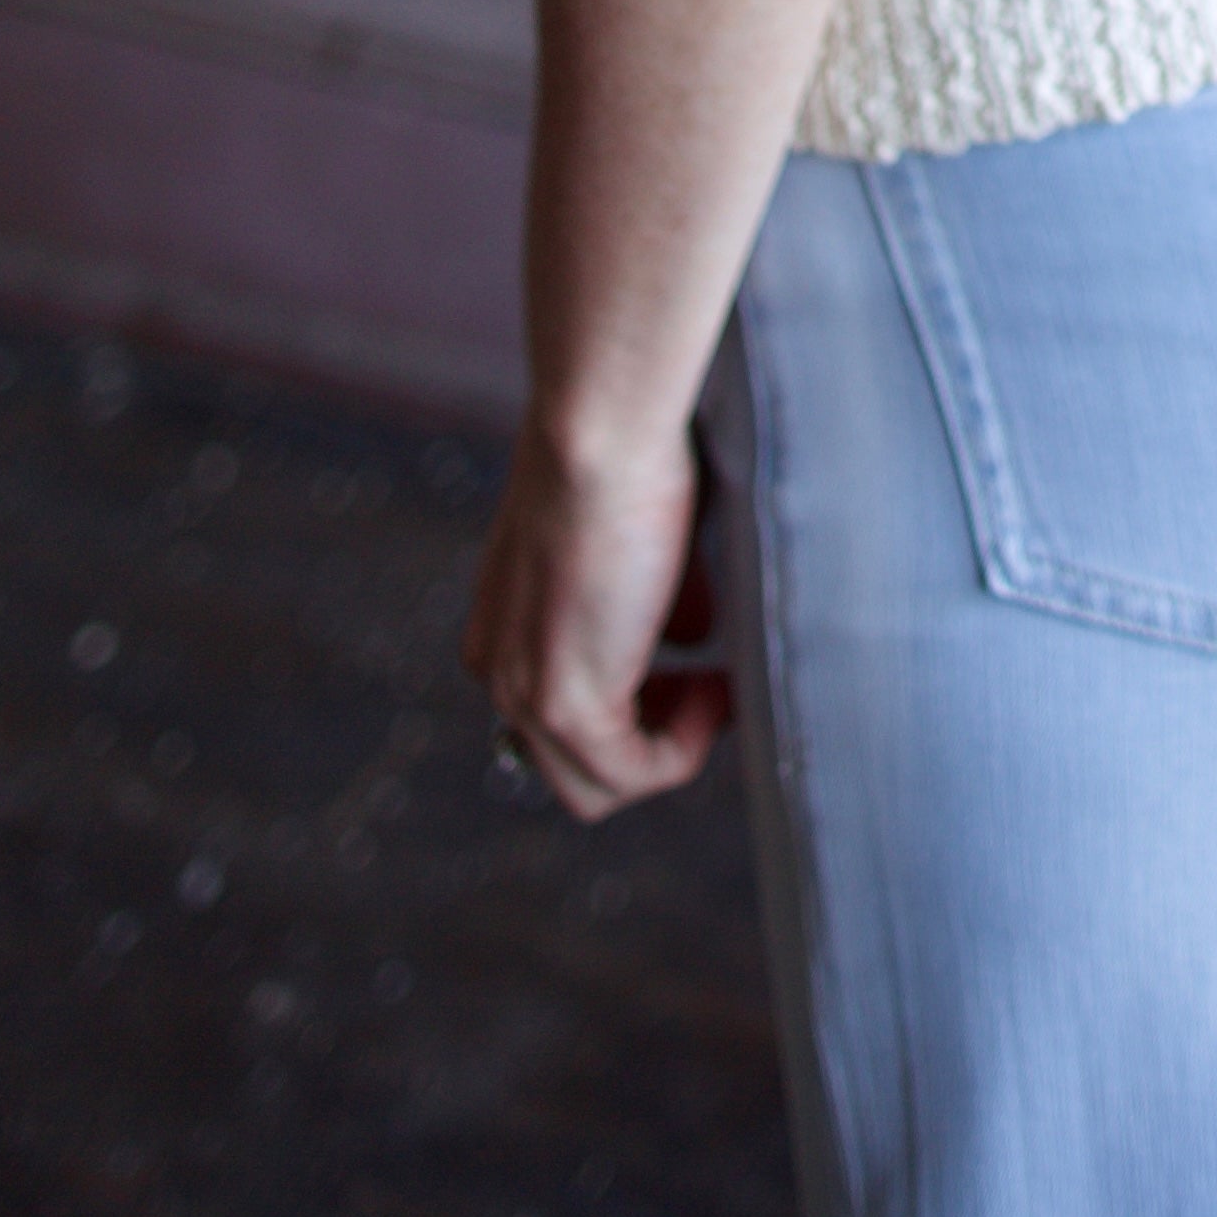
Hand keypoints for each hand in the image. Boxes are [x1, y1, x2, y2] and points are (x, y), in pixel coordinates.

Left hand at [461, 417, 730, 821]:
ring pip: (596, 785)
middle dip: (648, 737)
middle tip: (706, 689)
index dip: (632, 704)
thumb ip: (653, 600)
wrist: (600, 431)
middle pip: (572, 765)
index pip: (556, 716)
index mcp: (500, 628)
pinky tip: (718, 691)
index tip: (689, 669)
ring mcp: (526, 695)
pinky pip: (633, 774)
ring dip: (670, 749)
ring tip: (717, 691)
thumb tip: (694, 634)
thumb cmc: (622, 456)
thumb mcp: (634, 543)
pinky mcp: (567, 705)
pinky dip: (684, 749)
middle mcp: (498, 671)